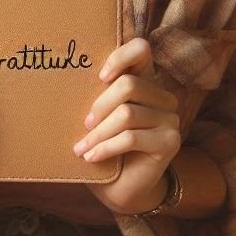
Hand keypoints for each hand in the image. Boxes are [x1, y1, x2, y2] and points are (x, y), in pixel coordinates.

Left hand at [76, 37, 180, 214]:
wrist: (122, 186)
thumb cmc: (106, 144)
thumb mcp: (99, 115)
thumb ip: (96, 94)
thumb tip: (64, 76)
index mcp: (145, 81)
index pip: (140, 49)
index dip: (119, 57)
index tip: (100, 76)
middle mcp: (162, 96)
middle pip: (128, 85)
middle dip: (99, 106)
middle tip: (84, 125)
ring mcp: (170, 119)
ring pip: (127, 114)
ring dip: (98, 134)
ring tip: (81, 148)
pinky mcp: (170, 142)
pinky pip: (131, 138)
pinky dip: (106, 147)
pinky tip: (91, 157)